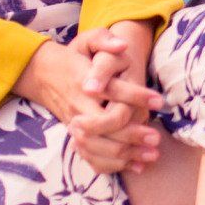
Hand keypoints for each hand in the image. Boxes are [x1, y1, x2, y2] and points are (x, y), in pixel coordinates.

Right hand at [11, 28, 162, 175]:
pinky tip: (136, 165)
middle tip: (156, 137)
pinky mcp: (77, 137)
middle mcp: (79, 107)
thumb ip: (103, 39)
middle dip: (133, 134)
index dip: (136, 95)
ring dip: (127, 153)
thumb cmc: (75, 57)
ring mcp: (76, 125)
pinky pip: (92, 157)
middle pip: (107, 125)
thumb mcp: (87, 41)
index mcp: (84, 81)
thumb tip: (122, 46)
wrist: (45, 74)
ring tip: (153, 154)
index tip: (159, 100)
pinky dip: (113, 165)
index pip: (112, 91)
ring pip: (100, 146)